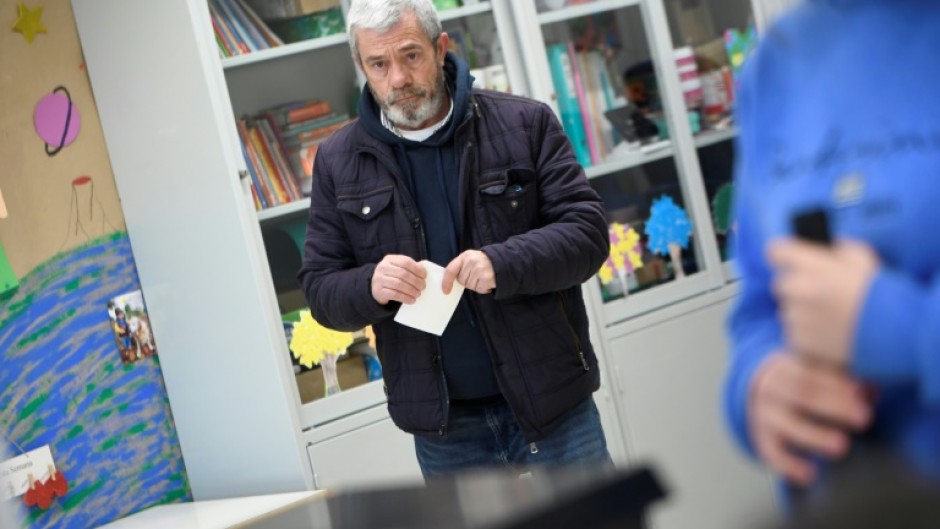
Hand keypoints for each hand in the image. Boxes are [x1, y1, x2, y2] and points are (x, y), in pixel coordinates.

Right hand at [371, 255, 425, 304]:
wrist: (376, 287)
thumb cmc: (392, 276)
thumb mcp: (399, 268)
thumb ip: (410, 267)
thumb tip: (424, 270)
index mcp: (389, 259)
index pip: (405, 262)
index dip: (417, 269)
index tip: (424, 276)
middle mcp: (382, 267)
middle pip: (403, 274)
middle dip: (416, 281)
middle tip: (423, 287)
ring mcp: (379, 279)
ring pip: (398, 284)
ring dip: (411, 290)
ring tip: (418, 294)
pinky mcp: (378, 291)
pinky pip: (394, 295)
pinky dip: (405, 298)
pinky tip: (411, 300)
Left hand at [443, 250, 494, 294]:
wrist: (503, 262)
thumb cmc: (483, 262)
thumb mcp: (470, 259)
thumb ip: (460, 267)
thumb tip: (448, 283)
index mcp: (465, 256)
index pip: (451, 270)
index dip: (446, 282)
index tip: (445, 290)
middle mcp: (471, 261)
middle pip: (461, 280)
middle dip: (467, 281)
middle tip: (476, 275)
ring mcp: (479, 269)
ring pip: (469, 286)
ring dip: (475, 285)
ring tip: (482, 277)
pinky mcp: (486, 278)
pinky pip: (479, 289)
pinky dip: (483, 288)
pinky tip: (487, 281)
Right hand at [749, 353, 871, 484]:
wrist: (765, 392)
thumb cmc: (806, 381)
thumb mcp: (819, 372)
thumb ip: (846, 379)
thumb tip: (873, 390)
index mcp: (788, 366)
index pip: (811, 370)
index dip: (837, 382)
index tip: (863, 391)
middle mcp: (772, 389)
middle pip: (801, 394)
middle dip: (834, 405)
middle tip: (864, 417)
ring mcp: (765, 415)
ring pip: (787, 424)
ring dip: (815, 436)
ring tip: (842, 446)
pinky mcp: (763, 440)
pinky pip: (773, 453)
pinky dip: (790, 465)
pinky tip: (811, 475)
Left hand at [768, 239, 879, 365]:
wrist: (888, 332)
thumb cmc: (876, 292)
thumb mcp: (862, 257)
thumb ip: (839, 247)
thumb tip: (829, 246)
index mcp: (807, 265)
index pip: (775, 251)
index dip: (784, 256)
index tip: (792, 261)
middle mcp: (795, 289)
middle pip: (780, 283)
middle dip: (795, 286)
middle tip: (819, 292)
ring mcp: (794, 316)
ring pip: (786, 309)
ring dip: (800, 311)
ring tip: (828, 316)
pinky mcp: (797, 339)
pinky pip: (793, 332)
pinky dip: (805, 333)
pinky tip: (827, 331)